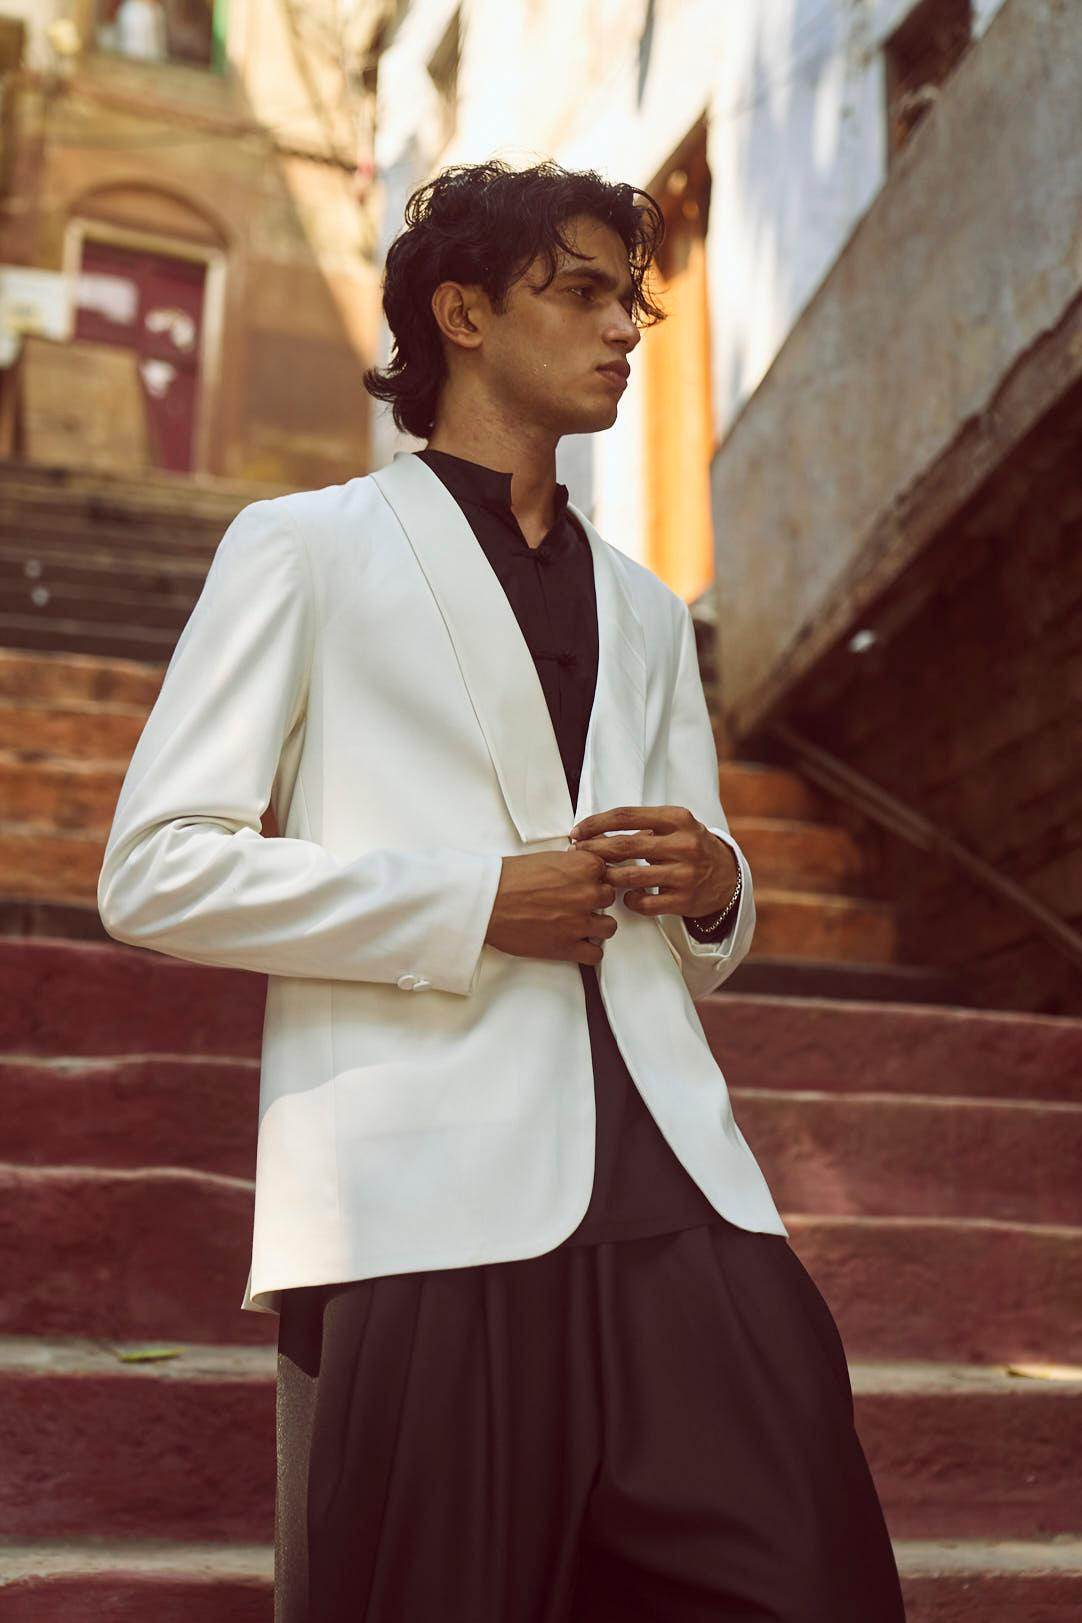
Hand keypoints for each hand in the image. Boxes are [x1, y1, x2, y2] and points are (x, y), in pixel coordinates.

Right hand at [484, 848, 617, 964]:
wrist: (487, 901)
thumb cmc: (508, 878)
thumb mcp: (545, 858)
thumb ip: (570, 864)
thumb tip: (578, 868)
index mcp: (583, 867)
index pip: (606, 871)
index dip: (594, 878)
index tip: (584, 882)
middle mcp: (587, 893)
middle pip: (608, 898)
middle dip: (594, 900)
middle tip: (576, 902)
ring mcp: (580, 922)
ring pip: (609, 927)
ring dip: (596, 926)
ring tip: (579, 924)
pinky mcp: (568, 947)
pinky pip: (595, 954)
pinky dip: (588, 951)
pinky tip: (577, 944)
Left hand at [569, 805, 738, 919]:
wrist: (728, 877)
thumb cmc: (689, 846)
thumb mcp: (674, 826)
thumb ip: (641, 826)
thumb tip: (593, 832)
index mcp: (677, 818)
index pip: (626, 816)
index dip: (596, 823)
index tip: (577, 831)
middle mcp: (684, 844)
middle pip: (625, 846)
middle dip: (593, 850)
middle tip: (575, 854)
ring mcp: (685, 874)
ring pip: (631, 877)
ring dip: (607, 877)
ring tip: (597, 877)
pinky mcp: (684, 900)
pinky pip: (644, 904)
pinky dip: (629, 900)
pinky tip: (627, 896)